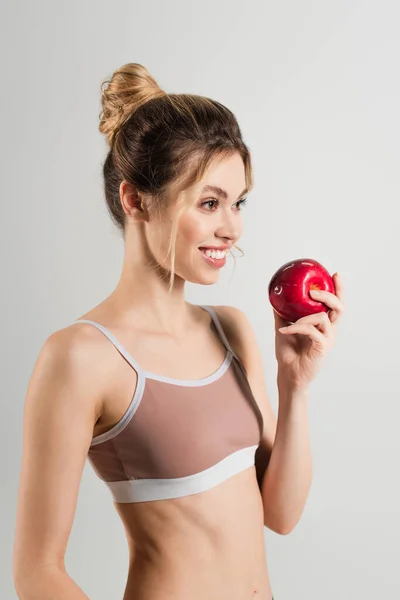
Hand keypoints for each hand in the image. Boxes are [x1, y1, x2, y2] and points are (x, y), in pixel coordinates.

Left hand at [274, 273, 344, 391]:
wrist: (287, 373)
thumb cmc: (288, 352)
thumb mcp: (283, 327)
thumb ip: (282, 312)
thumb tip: (275, 295)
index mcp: (323, 324)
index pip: (336, 304)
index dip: (338, 289)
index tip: (334, 275)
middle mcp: (329, 331)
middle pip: (339, 307)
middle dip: (328, 295)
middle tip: (312, 292)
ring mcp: (328, 339)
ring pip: (324, 317)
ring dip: (305, 317)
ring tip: (291, 322)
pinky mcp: (322, 348)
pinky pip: (312, 331)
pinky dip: (297, 328)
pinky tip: (285, 331)